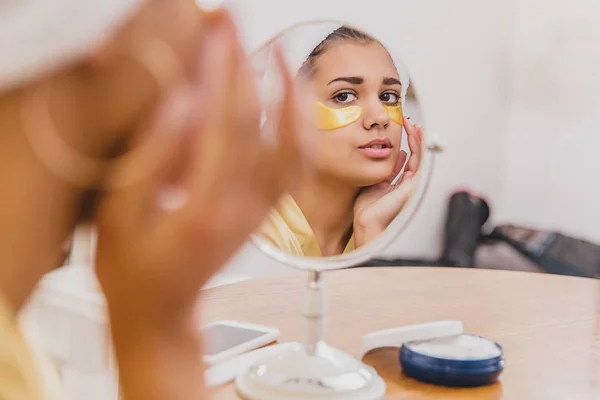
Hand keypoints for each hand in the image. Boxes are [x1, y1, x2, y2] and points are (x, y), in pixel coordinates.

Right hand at [95, 11, 300, 329]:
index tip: (217, 31)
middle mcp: (243, 210)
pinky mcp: (263, 213)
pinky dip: (299, 130)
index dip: (223, 70)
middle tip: (233, 25)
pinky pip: (295, 168)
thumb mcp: (121, 217)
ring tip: (279, 54)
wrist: (162, 311)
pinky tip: (289, 103)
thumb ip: (152, 158)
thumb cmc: (133, 271)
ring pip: (293, 147)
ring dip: (289, 95)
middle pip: (258, 123)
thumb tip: (182, 102)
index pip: (224, 122)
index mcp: (205, 209)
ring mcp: (260, 213)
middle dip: (247, 64)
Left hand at [354, 117, 423, 246]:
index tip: (403, 130)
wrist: (367, 222)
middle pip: (417, 157)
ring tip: (414, 125)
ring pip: (421, 157)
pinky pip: (421, 161)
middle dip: (415, 138)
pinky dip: (420, 147)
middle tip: (410, 122)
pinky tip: (417, 135)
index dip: (407, 145)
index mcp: (400, 185)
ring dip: (419, 139)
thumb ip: (385, 169)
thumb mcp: (376, 181)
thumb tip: (395, 154)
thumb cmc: (368, 209)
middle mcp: (409, 185)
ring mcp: (414, 185)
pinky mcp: (415, 184)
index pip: (408, 160)